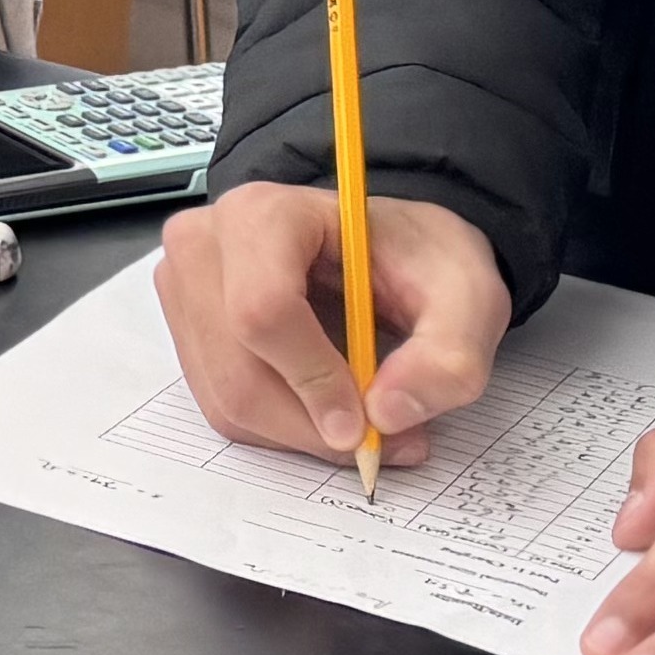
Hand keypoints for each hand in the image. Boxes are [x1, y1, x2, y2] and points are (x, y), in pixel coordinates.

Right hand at [153, 176, 510, 457]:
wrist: (388, 249)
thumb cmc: (417, 258)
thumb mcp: (469, 295)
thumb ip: (449, 356)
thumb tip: (387, 414)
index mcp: (265, 214)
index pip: (262, 309)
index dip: (313, 379)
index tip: (365, 422)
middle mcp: (206, 245)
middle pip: (238, 370)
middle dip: (312, 424)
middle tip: (377, 439)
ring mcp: (185, 288)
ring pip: (227, 400)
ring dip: (299, 432)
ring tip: (361, 419)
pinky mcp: (187, 329)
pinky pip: (222, 406)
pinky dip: (279, 426)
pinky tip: (323, 406)